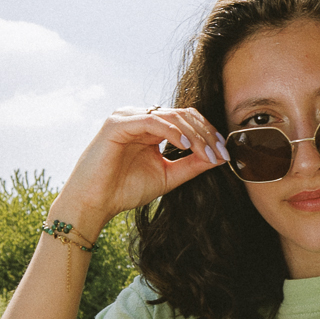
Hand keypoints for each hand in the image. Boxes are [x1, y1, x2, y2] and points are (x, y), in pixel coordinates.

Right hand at [60, 103, 230, 233]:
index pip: (186, 120)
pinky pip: (152, 121)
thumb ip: (191, 164)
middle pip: (183, 114)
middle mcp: (139, 117)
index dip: (208, 134)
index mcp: (150, 127)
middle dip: (206, 134)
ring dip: (195, 134)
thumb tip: (219, 157)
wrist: (94, 204)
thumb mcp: (167, 176)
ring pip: (171, 116)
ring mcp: (127, 117)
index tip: (225, 154)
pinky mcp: (117, 123)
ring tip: (207, 153)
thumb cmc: (124, 190)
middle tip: (221, 153)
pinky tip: (187, 145)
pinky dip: (173, 132)